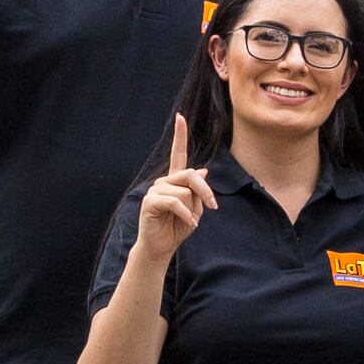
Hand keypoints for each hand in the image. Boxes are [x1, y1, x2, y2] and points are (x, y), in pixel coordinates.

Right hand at [131, 117, 213, 257]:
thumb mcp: (196, 208)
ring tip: (189, 220)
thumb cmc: (178, 227)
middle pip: (190, 175)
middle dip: (205, 192)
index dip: (179, 135)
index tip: (180, 117)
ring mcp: (155, 190)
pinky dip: (186, 214)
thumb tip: (202, 171)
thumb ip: (198, 191)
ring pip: (184, 191)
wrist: (162, 247)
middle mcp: (164, 181)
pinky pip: (175, 202)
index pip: (178, 154)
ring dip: (193, 209)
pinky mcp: (150, 202)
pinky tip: (189, 224)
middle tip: (213, 207)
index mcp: (175, 180)